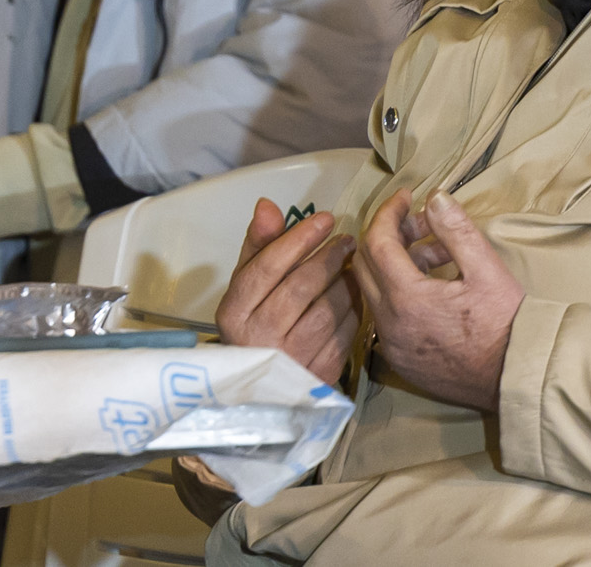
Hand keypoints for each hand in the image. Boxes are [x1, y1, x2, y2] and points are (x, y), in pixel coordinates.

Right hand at [216, 198, 359, 385]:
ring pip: (328, 310)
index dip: (300, 238)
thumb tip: (268, 205)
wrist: (265, 386)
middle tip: (347, 241)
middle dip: (328, 257)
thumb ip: (258, 245)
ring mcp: (290, 361)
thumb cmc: (255, 323)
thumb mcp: (247, 285)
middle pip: (301, 286)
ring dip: (345, 282)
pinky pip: (345, 333)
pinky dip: (354, 309)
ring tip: (352, 266)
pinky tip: (355, 295)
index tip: (326, 219)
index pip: (269, 266)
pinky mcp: (319, 375)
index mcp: (234, 313)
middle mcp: (259, 338)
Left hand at [349, 190, 521, 411]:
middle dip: (390, 235)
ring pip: (376, 290)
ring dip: (397, 264)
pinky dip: (400, 293)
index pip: (376, 242)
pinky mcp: (401, 361)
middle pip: (366, 265)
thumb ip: (456, 230)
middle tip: (423, 223)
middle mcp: (389, 325)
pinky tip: (434, 287)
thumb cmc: (506, 324)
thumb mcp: (487, 268)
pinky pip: (386, 317)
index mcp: (406, 299)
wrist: (517, 378)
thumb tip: (433, 197)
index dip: (388, 212)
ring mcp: (392, 346)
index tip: (406, 196)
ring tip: (440, 254)